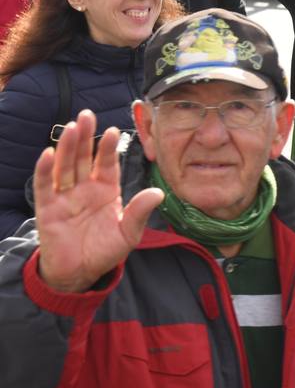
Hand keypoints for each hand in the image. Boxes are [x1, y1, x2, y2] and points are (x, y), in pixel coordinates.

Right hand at [34, 111, 162, 293]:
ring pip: (64, 166)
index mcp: (106, 190)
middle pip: (83, 158)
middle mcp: (84, 188)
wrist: (80, 272)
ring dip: (66, 146)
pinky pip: (45, 186)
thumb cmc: (105, 250)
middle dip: (86, 137)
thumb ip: (139, 212)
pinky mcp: (48, 208)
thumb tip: (158, 193)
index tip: (114, 131)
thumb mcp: (128, 232)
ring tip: (72, 127)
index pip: (107, 164)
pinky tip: (47, 154)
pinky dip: (45, 170)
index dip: (109, 148)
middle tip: (87, 115)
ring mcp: (65, 196)